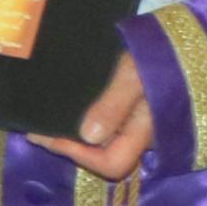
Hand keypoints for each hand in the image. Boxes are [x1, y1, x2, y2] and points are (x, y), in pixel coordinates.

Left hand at [27, 49, 151, 181]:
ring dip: (74, 139)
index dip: (80, 156)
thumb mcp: (131, 74)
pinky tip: (64, 114)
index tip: (50, 137)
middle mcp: (142, 137)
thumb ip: (113, 105)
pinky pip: (104, 130)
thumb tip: (89, 136)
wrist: (168, 41)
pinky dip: (82, 127)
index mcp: (145, 131)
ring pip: (103, 146)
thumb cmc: (155, 54)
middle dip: (71, 149)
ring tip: (44, 124)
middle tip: (38, 132)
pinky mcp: (131, 115)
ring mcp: (137, 127)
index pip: (113, 164)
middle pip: (105, 159)